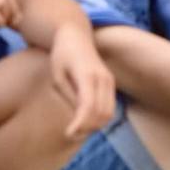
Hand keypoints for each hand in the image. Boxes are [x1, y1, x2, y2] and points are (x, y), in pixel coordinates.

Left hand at [47, 23, 116, 138]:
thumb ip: (69, 96)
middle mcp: (102, 78)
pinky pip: (110, 107)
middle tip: (70, 134)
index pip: (88, 107)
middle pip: (101, 113)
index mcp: (87, 75)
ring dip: (95, 125)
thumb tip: (79, 117)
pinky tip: (85, 120)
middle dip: (87, 128)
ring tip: (77, 129)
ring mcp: (109, 80)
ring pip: (108, 113)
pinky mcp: (111, 82)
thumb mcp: (58, 76)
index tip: (68, 133)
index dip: (80, 124)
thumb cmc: (61, 56)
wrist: (76, 36)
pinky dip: (100, 118)